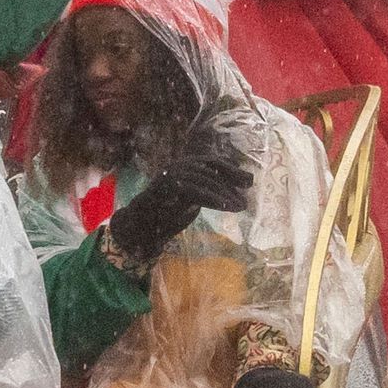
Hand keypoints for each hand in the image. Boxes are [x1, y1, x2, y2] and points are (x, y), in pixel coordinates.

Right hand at [105, 127, 252, 265]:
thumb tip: (232, 191)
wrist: (140, 226)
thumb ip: (206, 191)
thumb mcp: (191, 200)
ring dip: (225, 193)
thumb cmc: (165, 215)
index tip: (247, 180)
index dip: (231, 169)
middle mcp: (177, 165)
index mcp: (183, 165)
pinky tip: (226, 206)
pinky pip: (196, 190)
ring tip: (240, 205)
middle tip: (248, 192)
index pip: (211, 162)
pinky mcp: (168, 186)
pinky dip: (213, 198)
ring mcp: (171, 174)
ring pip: (206, 179)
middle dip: (232, 180)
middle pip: (211, 168)